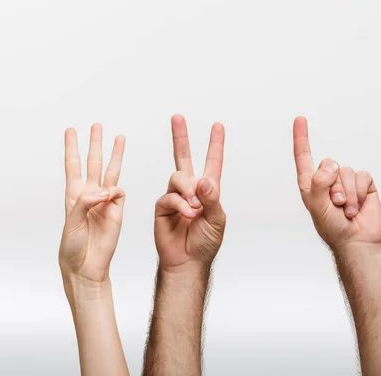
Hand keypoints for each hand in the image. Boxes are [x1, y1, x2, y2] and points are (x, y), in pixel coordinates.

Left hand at [59, 124, 125, 284]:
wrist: (86, 267)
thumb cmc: (72, 247)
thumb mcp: (71, 222)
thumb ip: (86, 202)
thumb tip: (106, 190)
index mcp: (73, 195)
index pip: (72, 165)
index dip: (71, 147)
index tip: (70, 130)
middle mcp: (89, 194)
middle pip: (93, 162)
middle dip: (94, 143)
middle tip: (96, 125)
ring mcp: (105, 202)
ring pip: (111, 171)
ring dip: (114, 154)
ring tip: (119, 137)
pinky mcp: (118, 210)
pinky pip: (120, 192)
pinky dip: (115, 190)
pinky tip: (110, 194)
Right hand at [154, 115, 225, 270]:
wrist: (187, 261)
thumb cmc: (205, 243)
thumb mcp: (217, 220)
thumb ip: (212, 199)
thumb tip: (204, 180)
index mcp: (208, 190)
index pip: (212, 162)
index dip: (215, 144)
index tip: (217, 126)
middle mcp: (191, 190)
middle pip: (184, 157)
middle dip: (180, 137)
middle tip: (177, 118)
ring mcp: (175, 196)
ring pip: (178, 177)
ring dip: (188, 190)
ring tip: (194, 208)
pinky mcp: (163, 206)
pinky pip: (169, 195)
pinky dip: (180, 203)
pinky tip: (186, 214)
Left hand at [293, 116, 380, 250]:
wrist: (355, 240)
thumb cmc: (331, 226)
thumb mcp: (316, 205)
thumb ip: (318, 183)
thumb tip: (331, 165)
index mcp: (310, 183)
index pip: (303, 156)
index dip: (301, 137)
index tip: (300, 119)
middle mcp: (327, 178)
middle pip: (328, 163)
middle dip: (332, 186)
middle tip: (334, 205)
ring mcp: (345, 180)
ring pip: (345, 172)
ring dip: (346, 194)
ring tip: (345, 210)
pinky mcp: (363, 184)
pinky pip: (361, 176)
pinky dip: (358, 193)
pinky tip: (357, 207)